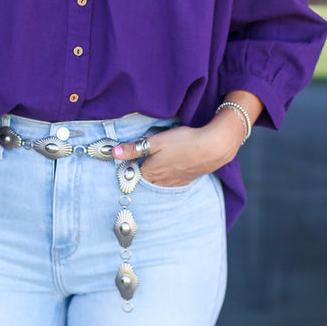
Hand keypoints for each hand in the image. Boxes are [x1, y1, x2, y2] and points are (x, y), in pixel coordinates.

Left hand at [111, 119, 241, 187]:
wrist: (213, 148)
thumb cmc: (184, 142)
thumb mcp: (155, 141)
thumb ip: (133, 148)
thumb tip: (113, 152)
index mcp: (149, 173)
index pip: (131, 172)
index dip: (129, 163)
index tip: (127, 155)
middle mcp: (160, 182)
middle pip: (144, 178)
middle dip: (141, 169)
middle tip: (141, 156)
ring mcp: (174, 183)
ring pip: (158, 180)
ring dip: (155, 172)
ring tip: (158, 159)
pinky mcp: (186, 181)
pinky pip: (171, 181)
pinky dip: (168, 174)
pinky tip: (172, 165)